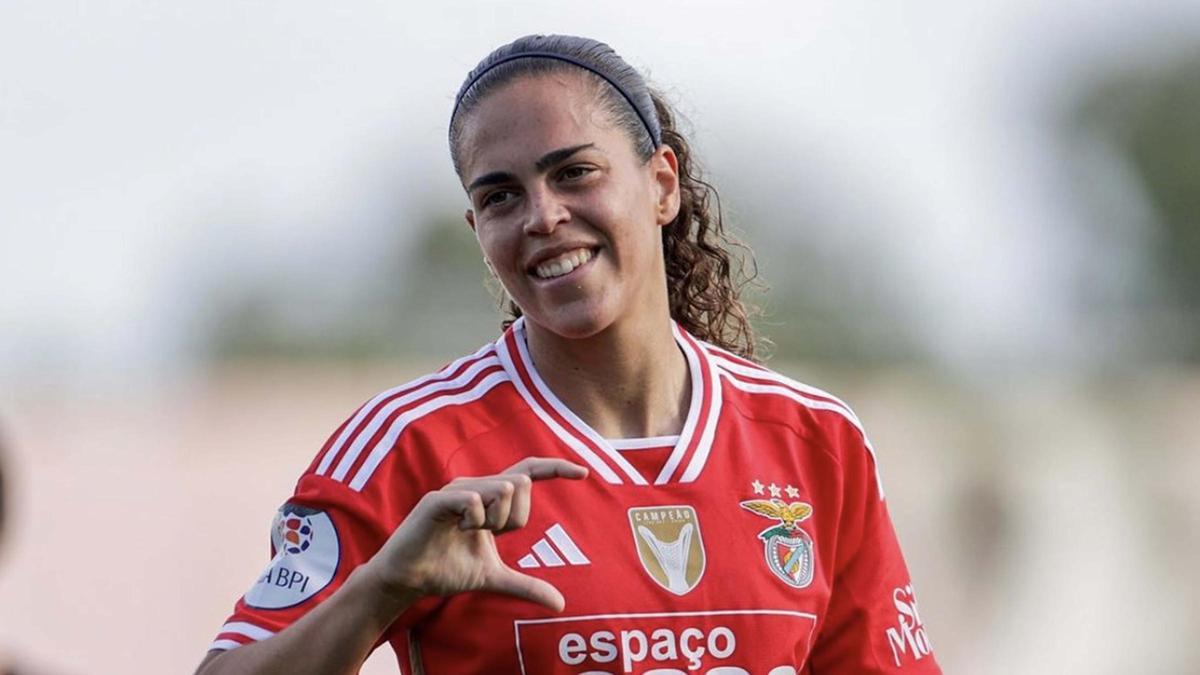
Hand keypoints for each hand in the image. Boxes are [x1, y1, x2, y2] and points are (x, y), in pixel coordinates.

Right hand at [361, 457, 587, 611]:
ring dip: (492, 521)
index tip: (584, 473)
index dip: (556, 468)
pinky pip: (473, 499)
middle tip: (486, 535)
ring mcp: (457, 489)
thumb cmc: (447, 569)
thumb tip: (560, 603)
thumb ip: (525, 585)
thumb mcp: (494, 578)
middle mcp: (476, 484)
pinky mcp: (438, 499)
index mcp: (490, 496)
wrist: (409, 579)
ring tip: (467, 533)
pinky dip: (472, 521)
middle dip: (512, 518)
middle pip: (521, 485)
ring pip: (501, 488)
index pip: (529, 471)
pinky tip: (455, 531)